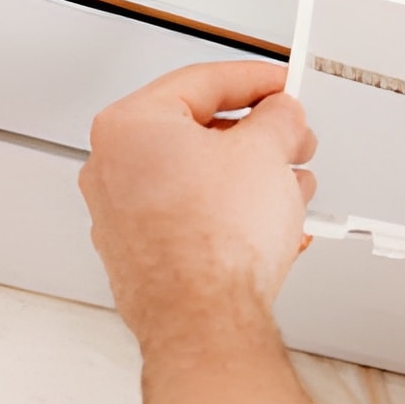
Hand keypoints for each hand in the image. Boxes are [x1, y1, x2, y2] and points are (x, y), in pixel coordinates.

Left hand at [79, 61, 317, 348]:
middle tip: (292, 139)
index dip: (256, 80)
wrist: (205, 322)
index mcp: (130, 126)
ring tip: (291, 187)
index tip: (281, 85)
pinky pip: (190, 217)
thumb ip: (278, 118)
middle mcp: (112, 167)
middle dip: (256, 138)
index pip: (203, 82)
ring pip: (196, 179)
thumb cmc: (214, 244)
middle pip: (197, 132)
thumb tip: (281, 114)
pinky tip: (268, 223)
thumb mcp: (267, 152)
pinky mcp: (139, 254)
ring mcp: (119, 215)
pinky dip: (229, 213)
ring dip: (249, 178)